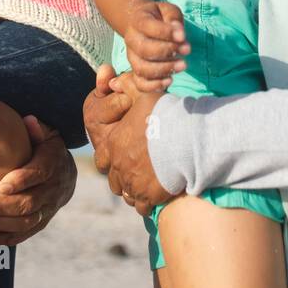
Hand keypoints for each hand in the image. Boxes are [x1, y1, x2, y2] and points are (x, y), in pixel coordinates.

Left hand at [0, 115, 76, 246]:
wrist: (64, 173)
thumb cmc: (44, 148)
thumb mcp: (44, 133)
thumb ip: (35, 128)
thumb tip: (28, 120)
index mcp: (54, 163)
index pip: (41, 174)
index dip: (23, 180)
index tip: (1, 184)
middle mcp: (53, 190)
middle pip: (30, 203)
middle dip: (1, 205)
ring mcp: (48, 209)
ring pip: (25, 223)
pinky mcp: (39, 223)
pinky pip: (21, 236)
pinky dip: (0, 237)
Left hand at [87, 68, 174, 215]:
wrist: (185, 140)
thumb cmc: (165, 116)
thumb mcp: (144, 94)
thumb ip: (127, 84)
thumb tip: (112, 80)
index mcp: (114, 145)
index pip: (102, 159)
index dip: (111, 158)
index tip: (122, 157)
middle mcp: (119, 167)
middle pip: (114, 180)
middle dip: (121, 178)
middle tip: (134, 173)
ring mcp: (133, 184)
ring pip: (126, 194)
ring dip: (133, 191)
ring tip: (144, 186)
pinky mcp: (148, 197)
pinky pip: (141, 207)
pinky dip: (145, 204)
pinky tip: (154, 197)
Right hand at [122, 0, 190, 90]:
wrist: (143, 25)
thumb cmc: (160, 18)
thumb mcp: (168, 10)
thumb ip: (174, 19)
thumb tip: (179, 34)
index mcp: (138, 21)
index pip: (148, 27)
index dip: (166, 32)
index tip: (183, 36)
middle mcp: (131, 39)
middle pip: (144, 49)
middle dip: (167, 51)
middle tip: (186, 49)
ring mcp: (132, 57)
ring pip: (142, 68)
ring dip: (164, 69)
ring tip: (182, 65)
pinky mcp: (136, 70)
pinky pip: (140, 83)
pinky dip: (154, 85)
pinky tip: (169, 80)